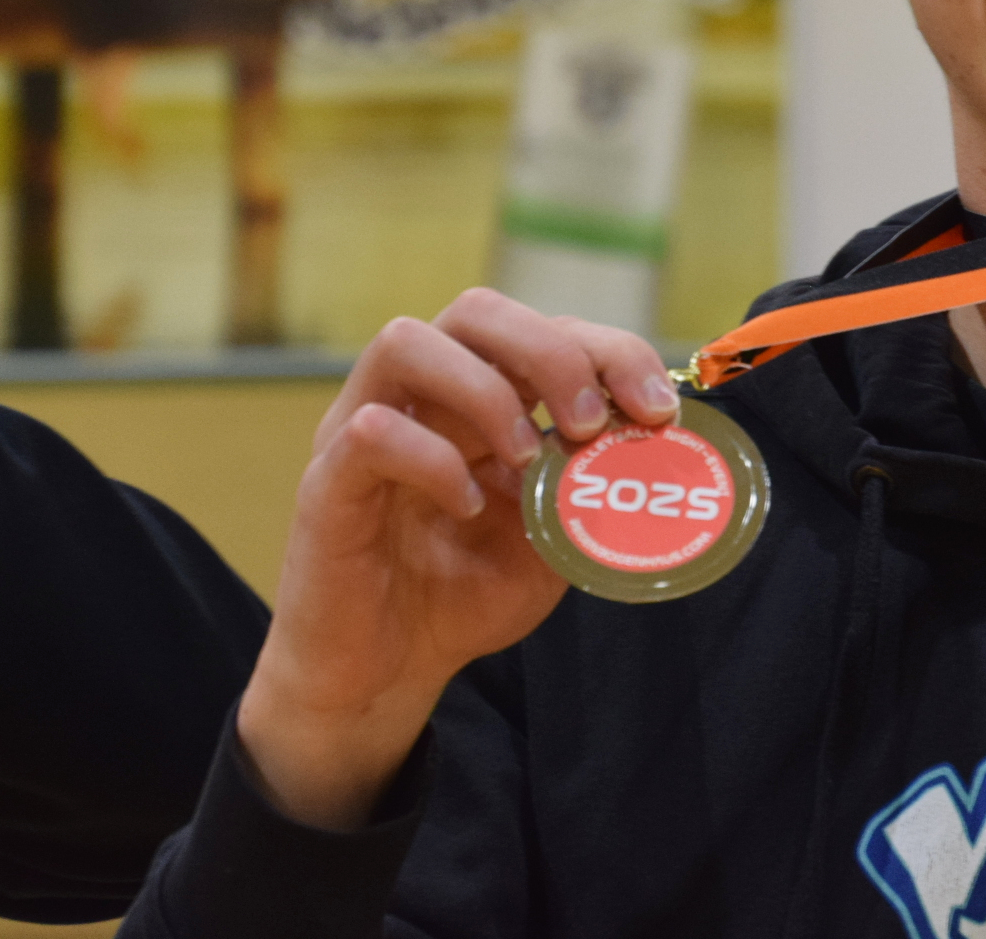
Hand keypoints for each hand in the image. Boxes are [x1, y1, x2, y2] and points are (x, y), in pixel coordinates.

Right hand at [237, 290, 681, 831]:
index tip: (657, 410)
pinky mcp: (328, 482)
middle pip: (476, 310)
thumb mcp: (552, 537)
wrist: (383, 675)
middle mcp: (419, 397)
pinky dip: (430, 459)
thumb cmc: (463, 593)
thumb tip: (652, 446)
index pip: (544, 328)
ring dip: (484, 389)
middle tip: (590, 422)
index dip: (609, 350)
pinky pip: (370, 431)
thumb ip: (591, 487)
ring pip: (405, 340)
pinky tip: (467, 504)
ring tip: (524, 457)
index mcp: (479, 397)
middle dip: (551, 351)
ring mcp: (363, 429)